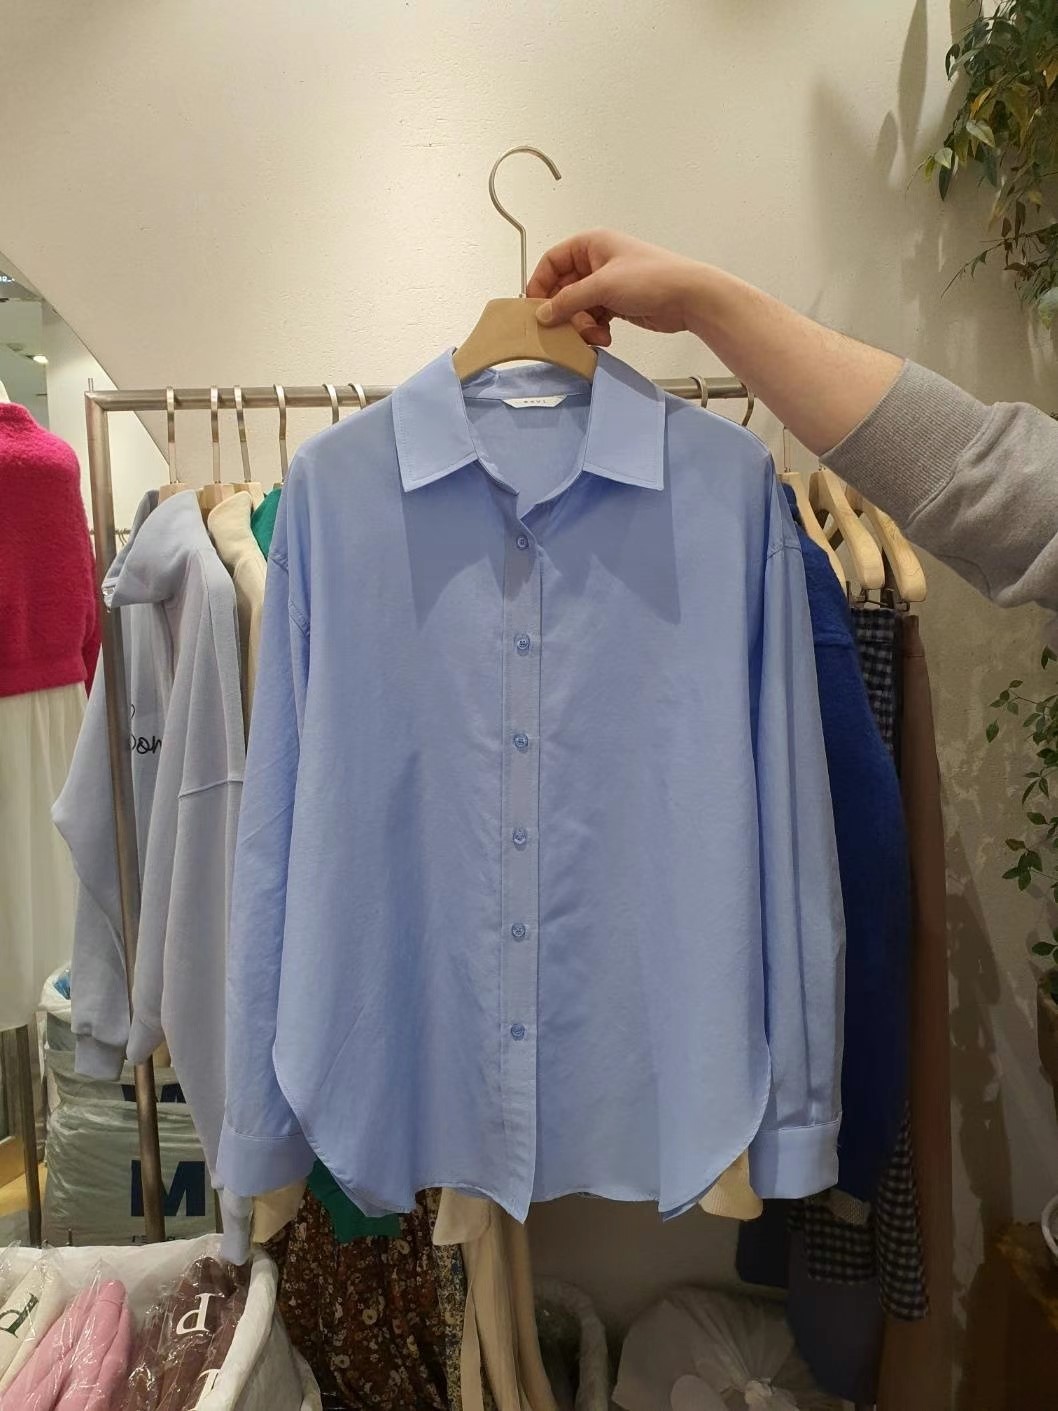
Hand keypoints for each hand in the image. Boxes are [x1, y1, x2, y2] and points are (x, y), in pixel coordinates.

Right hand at [527, 230, 707, 345]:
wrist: (689, 297)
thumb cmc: (653, 278)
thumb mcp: (603, 286)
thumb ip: (568, 301)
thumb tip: (543, 313)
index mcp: (591, 245)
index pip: (552, 262)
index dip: (540, 284)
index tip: (535, 308)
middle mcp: (597, 262)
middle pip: (563, 289)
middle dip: (564, 311)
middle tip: (563, 329)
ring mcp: (607, 285)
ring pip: (578, 308)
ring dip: (581, 325)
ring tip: (594, 334)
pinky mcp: (617, 304)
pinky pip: (593, 319)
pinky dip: (595, 330)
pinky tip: (605, 337)